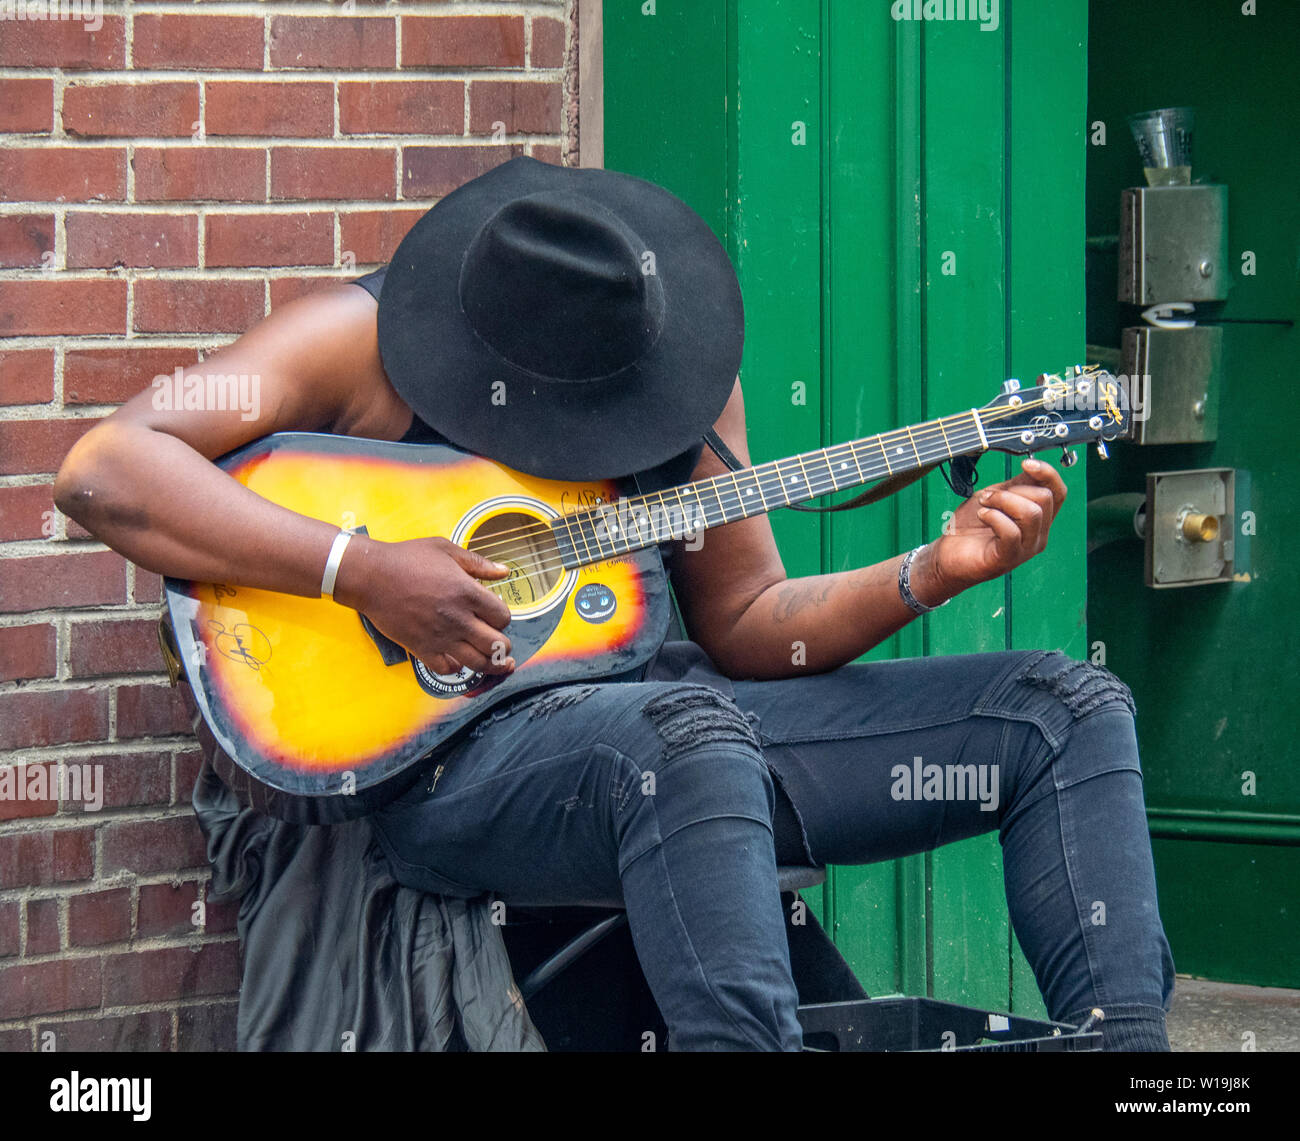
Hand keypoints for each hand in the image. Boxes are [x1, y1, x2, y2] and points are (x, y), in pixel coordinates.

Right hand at [333, 535, 515, 675]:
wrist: (371, 576)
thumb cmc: (407, 559)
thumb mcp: (446, 550)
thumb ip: (478, 563)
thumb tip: (504, 572)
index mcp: (467, 592)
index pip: (503, 617)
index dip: (503, 618)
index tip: (495, 615)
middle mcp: (458, 618)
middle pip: (497, 644)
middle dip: (502, 645)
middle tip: (499, 641)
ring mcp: (440, 637)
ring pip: (478, 663)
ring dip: (489, 663)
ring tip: (494, 661)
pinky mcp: (422, 649)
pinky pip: (448, 669)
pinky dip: (457, 667)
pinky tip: (458, 658)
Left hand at [917, 458, 1067, 602]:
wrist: (948, 554)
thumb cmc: (972, 526)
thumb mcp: (997, 497)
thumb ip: (1017, 485)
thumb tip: (1032, 465)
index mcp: (1039, 519)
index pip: (1059, 492)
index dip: (1047, 473)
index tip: (1025, 463)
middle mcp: (1038, 535)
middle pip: (1045, 498)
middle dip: (1013, 489)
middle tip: (988, 496)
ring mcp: (1026, 548)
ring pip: (1031, 513)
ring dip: (1002, 501)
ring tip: (984, 505)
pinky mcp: (1008, 558)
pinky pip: (1012, 532)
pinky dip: (994, 517)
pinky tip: (982, 516)